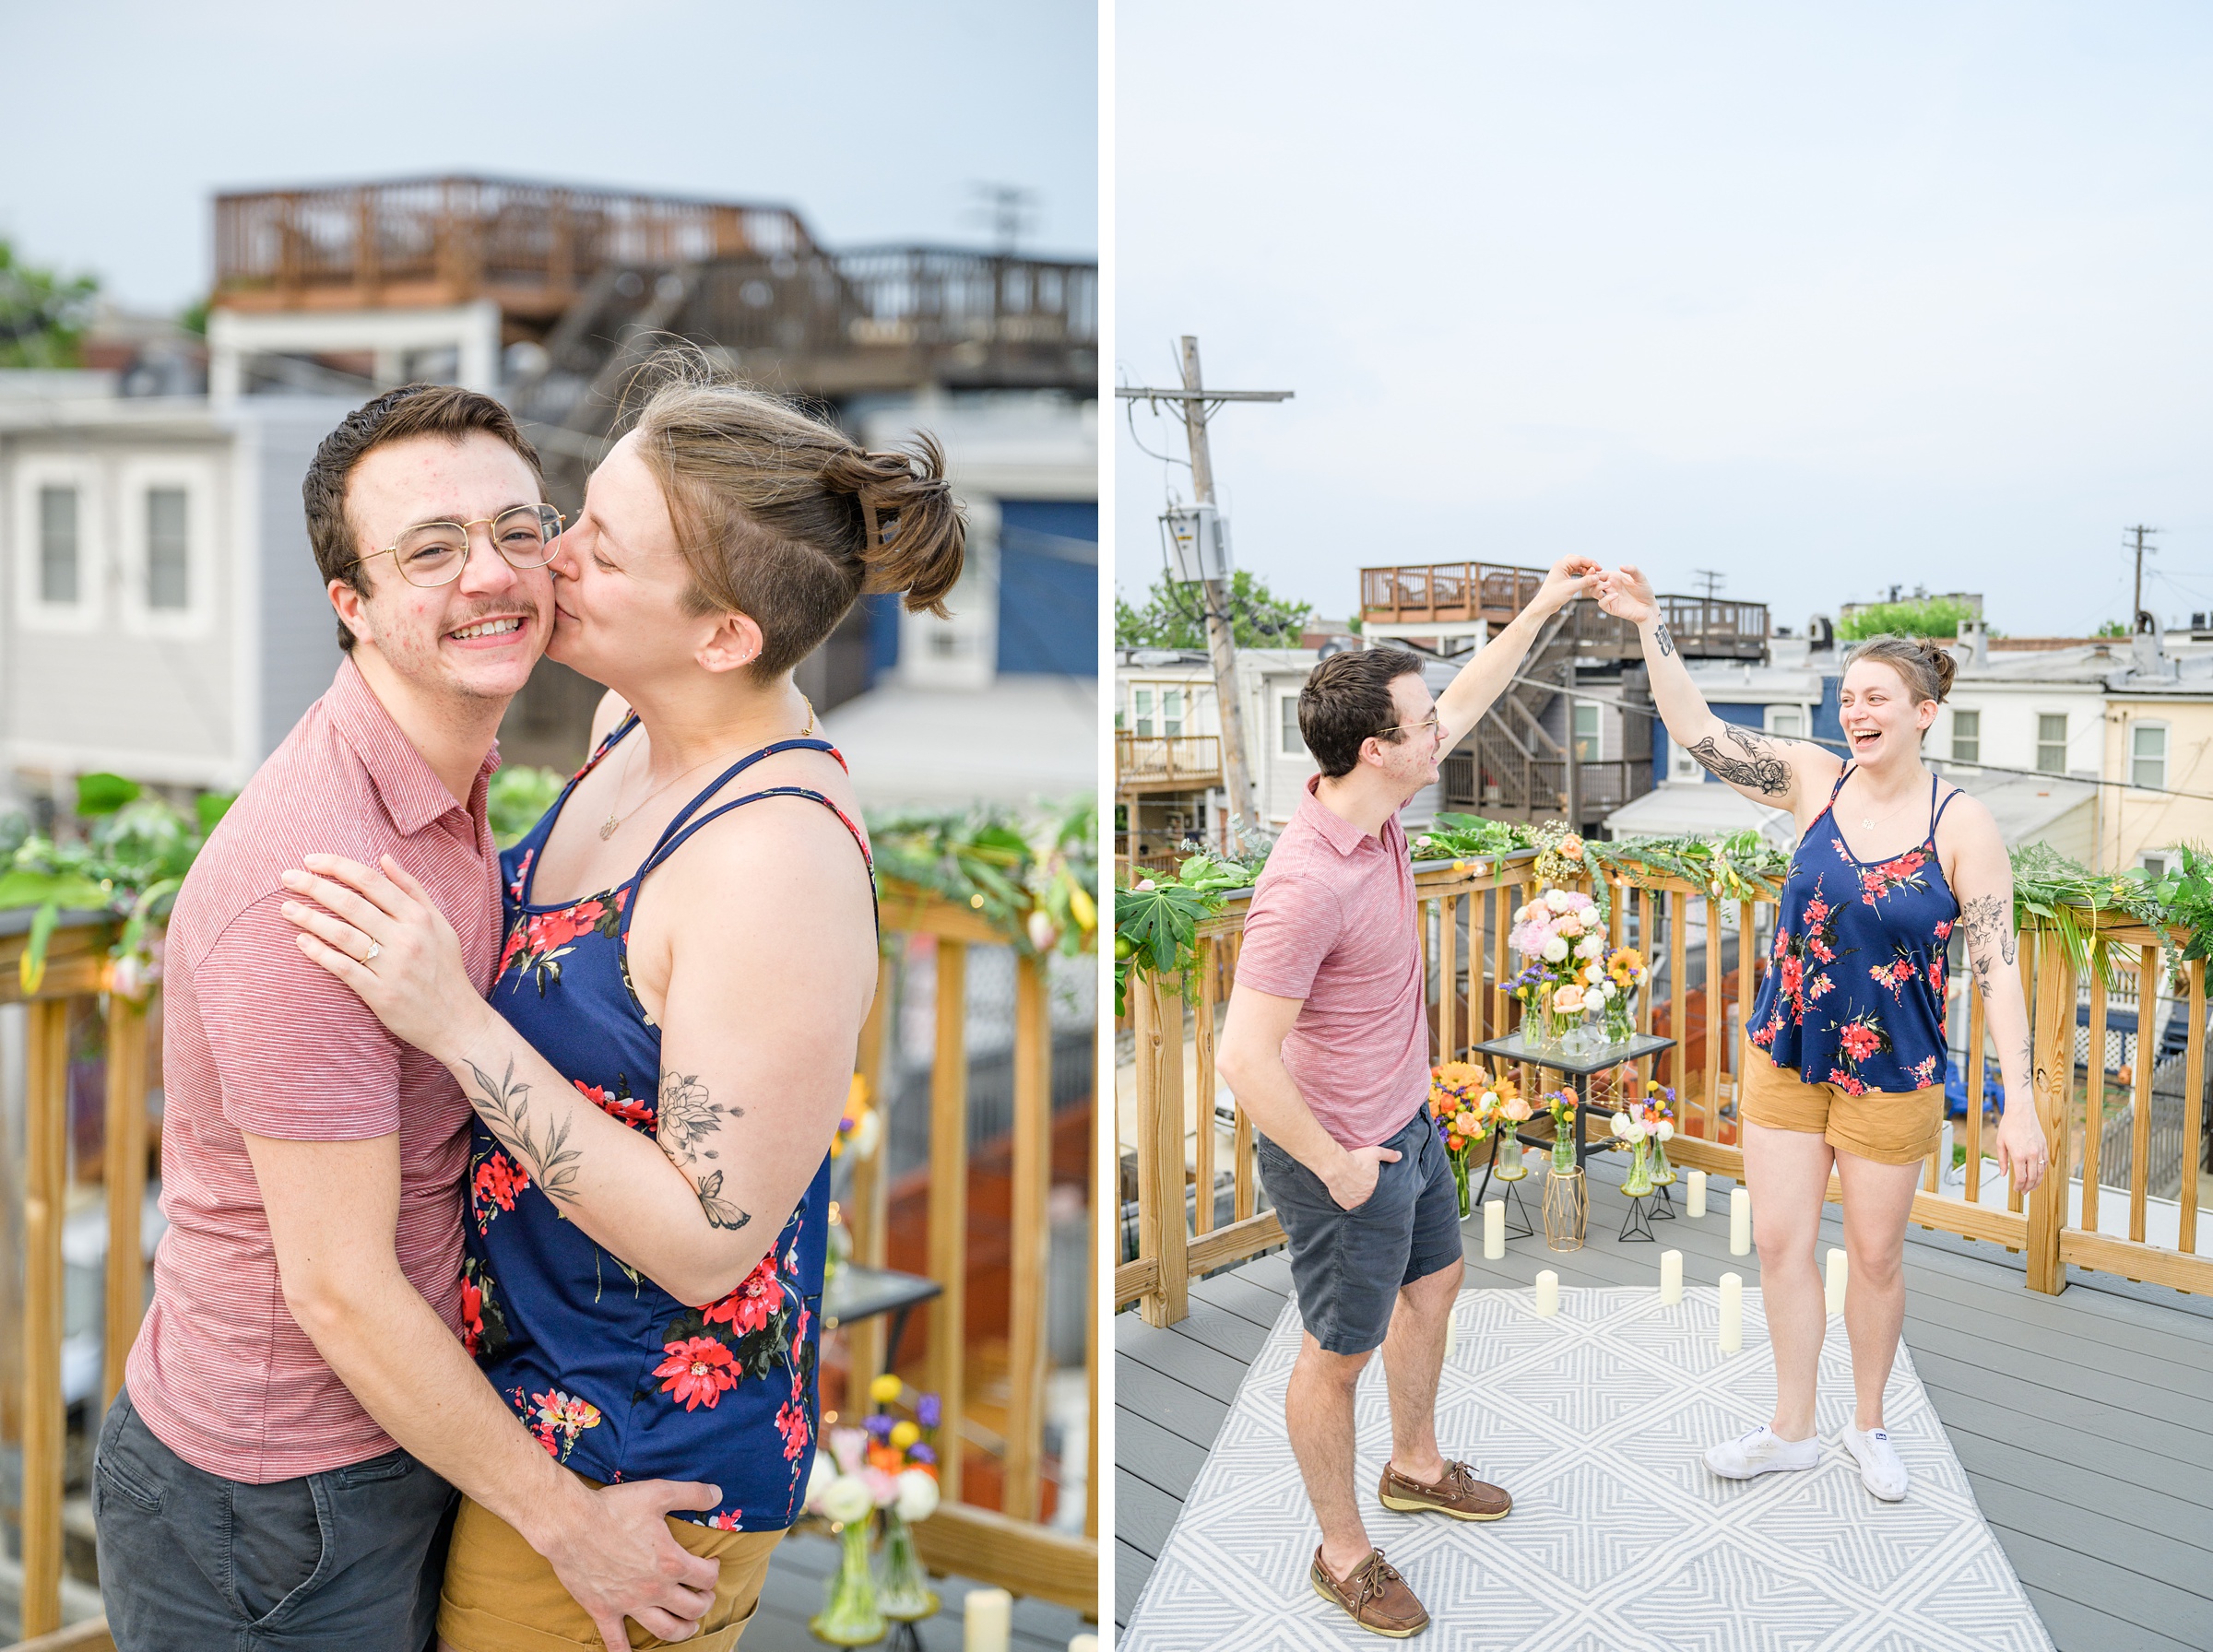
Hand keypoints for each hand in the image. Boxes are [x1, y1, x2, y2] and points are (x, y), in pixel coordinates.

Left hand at [280, 853, 484, 1061]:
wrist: (457, 1021)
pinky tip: (301, 941)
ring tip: (285, 908)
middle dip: (315, 886)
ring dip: (309, 918)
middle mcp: (406, 938)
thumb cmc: (445, 969)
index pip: (372, 882)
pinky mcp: (380, 994)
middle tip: (287, 877)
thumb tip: (385, 858)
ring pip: (343, 934)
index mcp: (420, 917)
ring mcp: (393, 967)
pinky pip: (343, 968)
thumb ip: (412, 890)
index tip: (311, 859)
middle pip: (352, 904)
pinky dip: (320, 953)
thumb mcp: (440, 924)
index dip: (338, 867)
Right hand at [535, 1477, 724, 1651]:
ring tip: (688, 1626)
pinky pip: (616, 1640)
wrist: (570, 1524)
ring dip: (682, 1631)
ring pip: (665, 1629)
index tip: (711, 1564)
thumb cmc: (614, 1508)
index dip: (714, 1571)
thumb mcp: (659, 1492)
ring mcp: (629, 1603)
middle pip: (692, 1608)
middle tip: (704, 1596)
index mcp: (671, 1562)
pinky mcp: (604, 1610)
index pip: (706, 1577)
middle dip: (704, 1603)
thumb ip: (692, 1493)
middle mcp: (654, 1589)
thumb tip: (718, 1494)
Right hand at [1323, 1143, 1400, 1210]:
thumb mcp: (1375, 1153)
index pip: (1381, 1192)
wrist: (1337, 1167)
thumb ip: (1388, 1155)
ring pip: (1361, 1204)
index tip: (1373, 1184)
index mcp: (1377, 1188)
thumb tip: (1400, 1156)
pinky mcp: (1346, 1205)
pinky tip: (1348, 1196)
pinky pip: (1350, 1207)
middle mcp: (1368, 1199)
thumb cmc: (1356, 1160)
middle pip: (1371, 1199)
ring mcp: (1356, 1203)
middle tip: (1364, 1188)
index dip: (1377, 1188)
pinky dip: (1350, 1202)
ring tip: (1356, 1192)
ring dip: (1360, 1199)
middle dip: (1369, 1194)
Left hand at [1532, 554, 1601, 615]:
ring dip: (1585, 569)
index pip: (1579, 559)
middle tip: (1596, 570)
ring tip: (1592, 576)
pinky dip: (1581, 574)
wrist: (1544, 605)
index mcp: (1561, 564)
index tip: (1600, 569)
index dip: (1591, 563)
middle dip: (1588, 564)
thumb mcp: (1572, 588)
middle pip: (1578, 560)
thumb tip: (1597, 577)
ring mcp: (1561, 571)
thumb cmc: (1554, 596)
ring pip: (1576, 566)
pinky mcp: (1563, 577)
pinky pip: (1574, 572)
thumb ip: (1585, 581)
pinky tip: (1587, 578)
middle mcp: (1560, 566)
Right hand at [1593, 564, 1657, 625]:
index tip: (1593, 569)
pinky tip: (1615, 595)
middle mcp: (1609, 587)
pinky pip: (1602, 603)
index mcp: (1614, 578)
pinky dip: (1606, 599)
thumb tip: (1621, 566)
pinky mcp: (1611, 607)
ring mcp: (1609, 597)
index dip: (1593, 571)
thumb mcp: (1640, 578)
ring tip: (1608, 585)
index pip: (1598, 573)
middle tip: (1600, 579)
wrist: (1649, 607)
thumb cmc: (1645, 591)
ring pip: (1593, 592)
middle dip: (1592, 579)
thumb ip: (1632, 570)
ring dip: (1597, 588)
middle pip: (1592, 582)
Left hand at [1993, 1105, 2047, 1194]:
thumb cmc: (2009, 1125)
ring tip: (2032, 1187)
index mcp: (2018, 1155)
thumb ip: (2002, 1161)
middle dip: (2028, 1187)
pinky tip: (2038, 1175)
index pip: (2021, 1177)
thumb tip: (2004, 1174)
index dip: (2019, 1186)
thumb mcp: (2000, 1143)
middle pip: (2032, 1178)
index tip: (2016, 1189)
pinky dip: (2042, 1171)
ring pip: (2041, 1172)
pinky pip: (2045, 1163)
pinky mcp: (2044, 1146)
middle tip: (2024, 1192)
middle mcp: (2031, 1154)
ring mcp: (2039, 1151)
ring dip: (2037, 1182)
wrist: (2021, 1111)